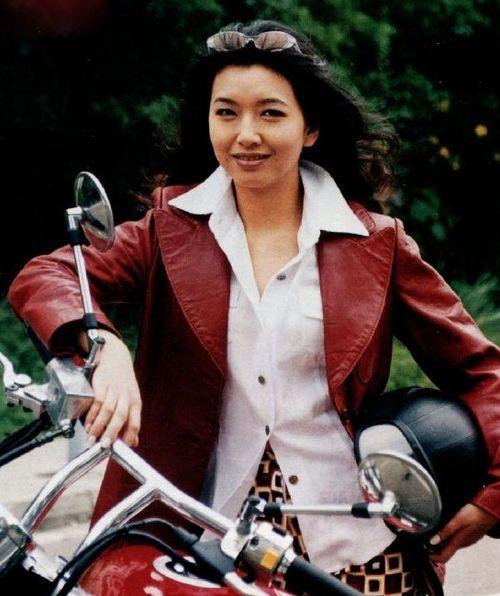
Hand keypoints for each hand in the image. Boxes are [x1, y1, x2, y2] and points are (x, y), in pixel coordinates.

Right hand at [82, 330, 140, 447]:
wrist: (115, 355)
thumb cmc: (123, 381)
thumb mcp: (131, 399)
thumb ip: (131, 420)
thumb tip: (133, 442)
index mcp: (135, 402)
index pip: (135, 423)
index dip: (128, 437)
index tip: (120, 449)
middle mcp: (127, 396)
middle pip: (120, 417)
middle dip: (111, 433)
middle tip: (103, 446)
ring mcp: (114, 390)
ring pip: (107, 411)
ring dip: (98, 427)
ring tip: (91, 439)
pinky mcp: (102, 384)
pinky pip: (97, 402)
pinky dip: (91, 415)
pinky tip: (87, 425)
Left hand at [428, 503, 497, 562]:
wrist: (489, 511)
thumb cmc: (474, 514)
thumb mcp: (457, 521)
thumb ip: (445, 532)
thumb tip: (432, 542)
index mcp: (458, 542)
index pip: (443, 558)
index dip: (432, 557)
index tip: (423, 550)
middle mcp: (462, 544)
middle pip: (445, 552)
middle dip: (433, 549)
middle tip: (422, 539)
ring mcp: (466, 540)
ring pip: (450, 545)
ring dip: (440, 542)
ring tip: (429, 532)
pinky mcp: (468, 536)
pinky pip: (455, 540)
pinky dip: (447, 538)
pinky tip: (442, 529)